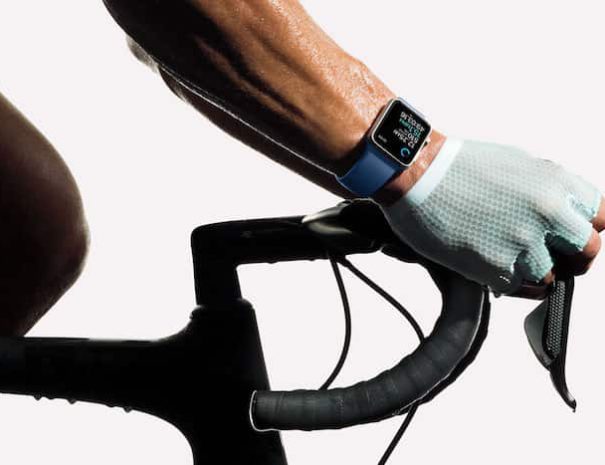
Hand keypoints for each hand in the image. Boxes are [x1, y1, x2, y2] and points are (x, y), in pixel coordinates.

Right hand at [378, 137, 602, 296]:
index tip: (570, 237)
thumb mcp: (517, 161)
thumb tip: (561, 210)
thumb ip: (547, 187)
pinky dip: (504, 280)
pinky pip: (515, 288)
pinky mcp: (495, 267)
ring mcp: (523, 242)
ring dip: (530, 271)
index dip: (583, 230)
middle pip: (586, 252)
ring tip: (503, 254)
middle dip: (569, 258)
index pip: (599, 219)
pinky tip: (487, 261)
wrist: (416, 174)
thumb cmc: (456, 165)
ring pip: (549, 276)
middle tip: (547, 256)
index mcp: (555, 184)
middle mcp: (547, 213)